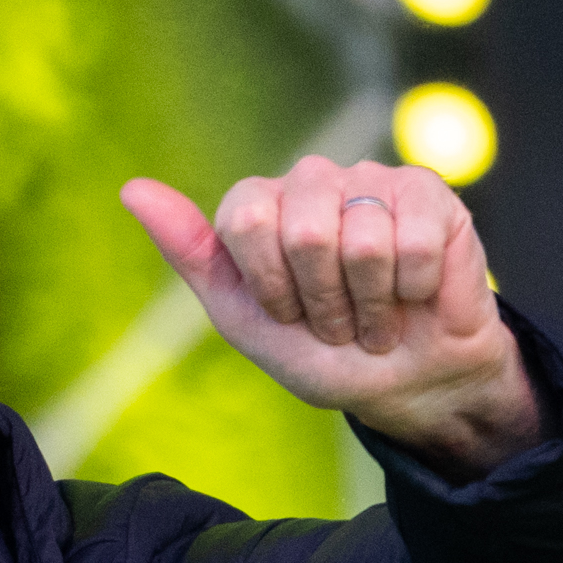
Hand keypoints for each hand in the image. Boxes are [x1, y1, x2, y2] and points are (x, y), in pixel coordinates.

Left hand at [123, 157, 542, 481]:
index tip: (284, 312)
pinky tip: (414, 294)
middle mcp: (312, 180)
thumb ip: (190, 253)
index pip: (244, 218)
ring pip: (360, 241)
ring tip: (374, 313)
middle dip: (319, 299)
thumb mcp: (241, 316)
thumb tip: (132, 189)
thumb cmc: (318, 352)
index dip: (268, 283)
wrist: (399, 382)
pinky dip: (411, 290)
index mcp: (261, 205)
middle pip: (300, 230)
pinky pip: (412, 241)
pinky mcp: (430, 193)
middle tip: (335, 319)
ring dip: (368, 303)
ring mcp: (372, 180)